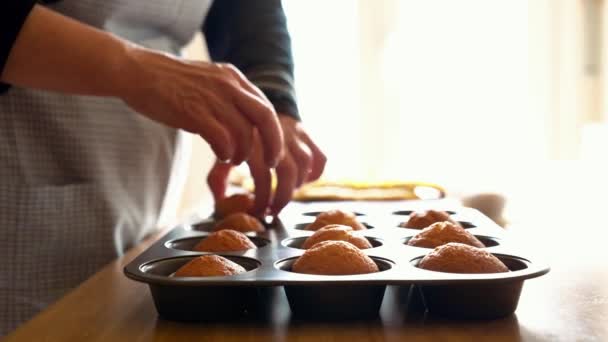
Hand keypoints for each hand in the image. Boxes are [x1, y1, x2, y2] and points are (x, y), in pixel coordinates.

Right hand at [118, 48, 282, 165]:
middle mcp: (228, 85)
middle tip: (270, 163)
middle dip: (273, 144)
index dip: (274, 132)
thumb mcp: (208, 82)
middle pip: (265, 117)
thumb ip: (227, 99)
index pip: (266, 106)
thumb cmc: (169, 82)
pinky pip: (223, 138)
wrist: (137, 71)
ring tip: (234, 159)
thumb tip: (243, 124)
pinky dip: (226, 152)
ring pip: (244, 132)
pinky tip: (221, 156)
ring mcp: (212, 98)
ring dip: (243, 152)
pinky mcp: (194, 112)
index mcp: (233, 78)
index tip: (273, 150)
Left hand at [208, 115, 325, 215]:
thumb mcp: (222, 149)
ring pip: (306, 163)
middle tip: (274, 211)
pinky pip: (320, 157)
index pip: (263, 177)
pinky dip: (315, 173)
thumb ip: (218, 176)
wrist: (252, 100)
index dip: (262, 200)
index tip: (257, 212)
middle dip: (282, 198)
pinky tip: (303, 181)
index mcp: (253, 143)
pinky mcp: (306, 133)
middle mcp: (276, 137)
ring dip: (297, 185)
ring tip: (284, 195)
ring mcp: (293, 134)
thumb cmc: (235, 131)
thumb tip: (219, 203)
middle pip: (288, 172)